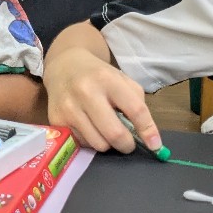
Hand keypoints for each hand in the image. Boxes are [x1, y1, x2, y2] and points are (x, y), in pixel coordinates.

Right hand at [43, 46, 160, 154]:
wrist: (64, 66)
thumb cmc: (98, 75)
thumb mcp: (121, 79)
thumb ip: (135, 103)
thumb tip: (147, 135)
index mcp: (108, 80)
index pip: (135, 110)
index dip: (148, 130)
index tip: (155, 145)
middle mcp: (86, 92)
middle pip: (115, 133)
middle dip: (127, 145)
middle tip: (128, 143)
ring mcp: (69, 108)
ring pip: (98, 144)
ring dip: (108, 144)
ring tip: (106, 131)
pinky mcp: (56, 120)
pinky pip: (82, 143)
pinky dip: (91, 140)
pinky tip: (89, 127)